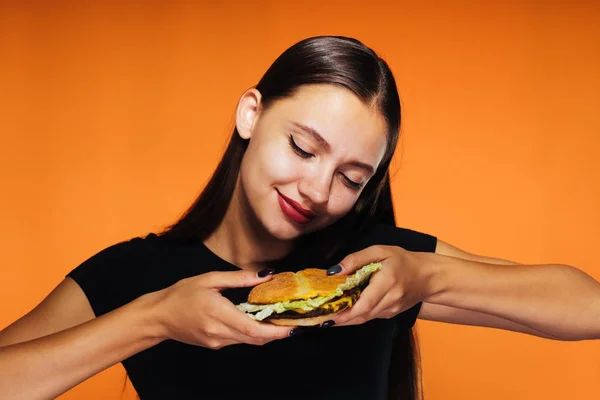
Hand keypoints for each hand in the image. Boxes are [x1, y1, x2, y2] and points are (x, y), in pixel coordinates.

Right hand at [154, 269, 291, 348]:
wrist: (158, 317)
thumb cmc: (181, 294)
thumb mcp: (210, 279)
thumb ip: (239, 278)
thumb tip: (266, 275)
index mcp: (219, 314)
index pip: (254, 328)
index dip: (276, 331)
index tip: (293, 327)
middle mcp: (219, 333)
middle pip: (256, 338)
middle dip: (277, 333)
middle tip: (294, 322)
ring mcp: (217, 342)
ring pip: (249, 341)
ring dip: (266, 333)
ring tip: (280, 319)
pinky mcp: (214, 345)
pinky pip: (239, 340)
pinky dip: (252, 332)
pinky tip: (257, 321)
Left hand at [327, 245, 429, 326]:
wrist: (427, 276)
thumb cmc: (403, 260)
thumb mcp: (380, 251)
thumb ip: (356, 259)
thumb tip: (335, 271)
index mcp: (388, 282)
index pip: (364, 303)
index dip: (345, 312)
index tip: (327, 315)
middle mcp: (390, 300)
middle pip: (361, 315)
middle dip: (339, 319)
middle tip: (318, 319)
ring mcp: (391, 310)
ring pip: (364, 319)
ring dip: (344, 319)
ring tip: (324, 317)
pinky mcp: (390, 314)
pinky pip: (369, 316)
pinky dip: (354, 316)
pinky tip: (342, 312)